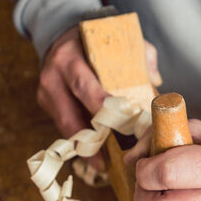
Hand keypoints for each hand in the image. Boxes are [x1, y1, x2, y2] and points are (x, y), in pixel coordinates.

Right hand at [37, 26, 161, 169]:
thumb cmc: (94, 42)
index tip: (120, 123)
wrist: (61, 35)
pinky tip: (95, 156)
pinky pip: (64, 126)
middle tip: (111, 158)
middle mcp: (53, 77)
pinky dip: (80, 141)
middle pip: (70, 114)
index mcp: (70, 59)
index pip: (84, 86)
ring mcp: (46, 92)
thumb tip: (155, 78)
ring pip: (65, 126)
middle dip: (91, 138)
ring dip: (84, 147)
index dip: (100, 107)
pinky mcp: (46, 103)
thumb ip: (138, 53)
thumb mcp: (114, 40)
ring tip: (103, 165)